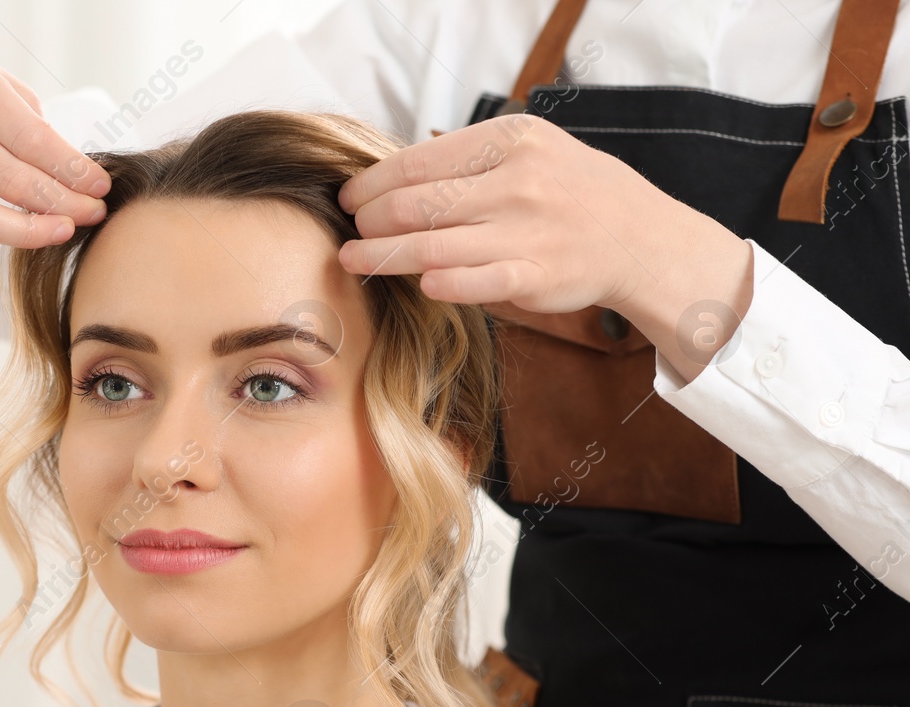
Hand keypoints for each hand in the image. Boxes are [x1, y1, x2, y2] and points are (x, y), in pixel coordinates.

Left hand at [335, 113, 752, 382]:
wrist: (640, 238)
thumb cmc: (573, 193)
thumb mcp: (530, 151)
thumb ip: (470, 159)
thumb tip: (393, 177)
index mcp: (511, 141)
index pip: (418, 162)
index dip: (372, 183)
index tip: (349, 198)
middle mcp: (517, 182)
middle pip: (414, 205)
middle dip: (369, 221)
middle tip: (351, 232)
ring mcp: (525, 231)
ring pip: (429, 247)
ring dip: (381, 257)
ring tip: (353, 261)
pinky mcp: (532, 277)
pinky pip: (467, 282)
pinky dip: (435, 283)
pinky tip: (414, 283)